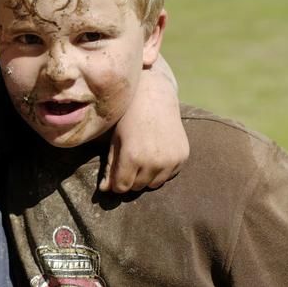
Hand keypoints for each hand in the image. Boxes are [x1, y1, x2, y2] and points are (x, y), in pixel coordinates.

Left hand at [99, 55, 188, 192]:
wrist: (155, 96)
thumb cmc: (128, 116)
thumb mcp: (115, 140)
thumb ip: (110, 166)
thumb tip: (104, 190)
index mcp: (132, 157)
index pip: (121, 187)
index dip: (115, 184)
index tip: (114, 177)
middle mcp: (153, 161)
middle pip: (137, 187)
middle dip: (130, 179)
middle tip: (127, 164)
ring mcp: (170, 160)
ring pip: (154, 184)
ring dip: (145, 177)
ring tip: (141, 159)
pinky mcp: (182, 156)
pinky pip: (169, 175)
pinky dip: (161, 170)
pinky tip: (155, 153)